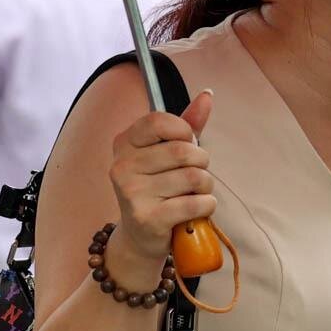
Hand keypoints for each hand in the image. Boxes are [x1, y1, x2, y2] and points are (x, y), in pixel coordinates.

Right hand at [107, 90, 217, 262]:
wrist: (141, 236)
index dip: (184, 131)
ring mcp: (132, 193)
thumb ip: (187, 123)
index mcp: (125, 143)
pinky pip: (194, 204)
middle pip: (182, 152)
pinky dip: (207, 206)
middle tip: (197, 174)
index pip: (160, 121)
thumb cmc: (159, 188)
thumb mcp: (169, 153)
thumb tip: (207, 94)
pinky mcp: (147, 218)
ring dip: (206, 187)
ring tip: (196, 193)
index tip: (188, 144)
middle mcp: (122, 166)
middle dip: (202, 163)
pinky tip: (198, 209)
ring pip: (193, 178)